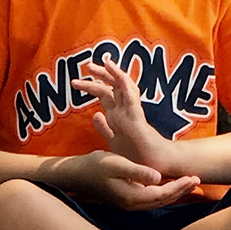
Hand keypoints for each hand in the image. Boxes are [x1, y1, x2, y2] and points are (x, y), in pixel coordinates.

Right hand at [60, 150, 200, 209]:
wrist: (77, 175)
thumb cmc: (96, 166)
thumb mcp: (117, 164)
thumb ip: (138, 171)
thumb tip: (159, 177)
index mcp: (132, 196)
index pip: (163, 193)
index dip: (180, 186)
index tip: (194, 177)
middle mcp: (132, 204)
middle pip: (163, 199)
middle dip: (181, 190)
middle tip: (197, 180)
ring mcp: (129, 204)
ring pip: (157, 200)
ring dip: (173, 191)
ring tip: (188, 183)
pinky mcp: (126, 199)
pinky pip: (150, 198)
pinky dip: (163, 192)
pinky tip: (168, 184)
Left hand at [72, 56, 175, 176]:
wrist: (153, 166)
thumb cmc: (136, 156)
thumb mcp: (114, 142)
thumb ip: (105, 128)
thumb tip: (95, 114)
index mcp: (118, 115)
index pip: (105, 94)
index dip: (92, 85)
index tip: (76, 81)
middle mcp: (124, 111)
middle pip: (112, 87)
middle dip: (101, 75)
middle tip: (88, 66)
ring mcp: (131, 114)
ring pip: (124, 88)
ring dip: (115, 74)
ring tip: (106, 63)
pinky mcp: (138, 121)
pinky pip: (132, 101)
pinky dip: (127, 87)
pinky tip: (121, 77)